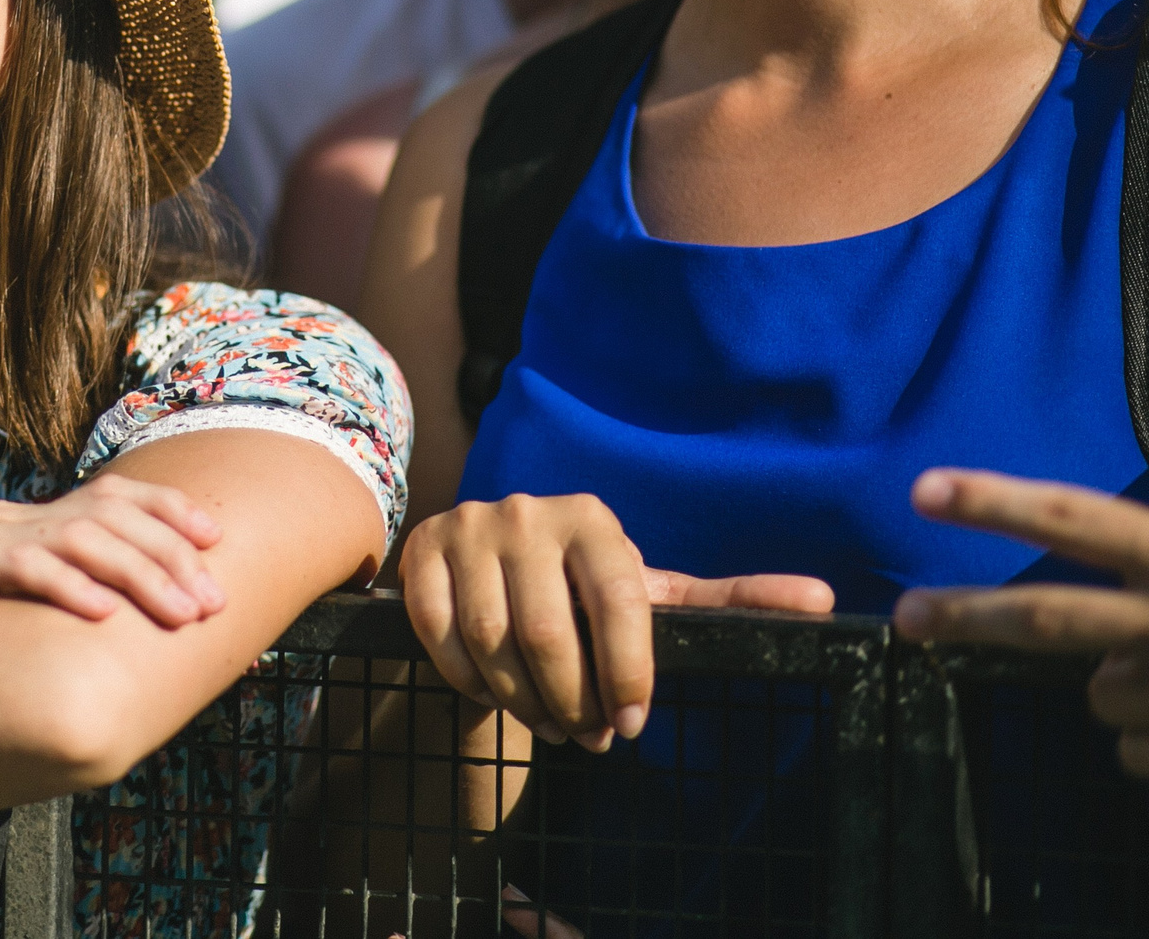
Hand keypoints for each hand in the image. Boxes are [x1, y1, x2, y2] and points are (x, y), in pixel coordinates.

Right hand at [0, 473, 226, 646]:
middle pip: (105, 518)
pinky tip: (102, 613)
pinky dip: (65, 587)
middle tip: (215, 597)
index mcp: (13, 522)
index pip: (104, 500)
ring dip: (138, 573)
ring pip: (75, 540)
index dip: (164, 513)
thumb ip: (19, 594)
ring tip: (180, 608)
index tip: (216, 540)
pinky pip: (14, 568)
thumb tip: (84, 621)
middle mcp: (2, 518)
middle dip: (170, 555)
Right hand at [401, 494, 833, 750]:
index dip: (628, 675)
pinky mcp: (421, 550)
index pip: (620, 604)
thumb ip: (731, 599)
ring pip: (493, 642)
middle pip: (550, 635)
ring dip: (521, 702)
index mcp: (595, 519)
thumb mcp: (654, 593)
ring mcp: (470, 527)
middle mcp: (530, 511)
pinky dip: (466, 680)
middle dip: (572, 703)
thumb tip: (827, 605)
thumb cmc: (585, 591)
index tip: (633, 725)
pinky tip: (488, 694)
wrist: (486, 566)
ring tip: (546, 722)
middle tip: (587, 738)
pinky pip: (440, 634)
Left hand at [893, 468, 1148, 776]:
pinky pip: (1134, 751)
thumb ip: (1140, 551)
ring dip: (1126, 689)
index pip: (1078, 517)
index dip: (998, 502)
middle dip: (967, 614)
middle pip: (1048, 616)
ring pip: (1101, 695)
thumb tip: (1088, 588)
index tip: (922, 489)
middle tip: (905, 618)